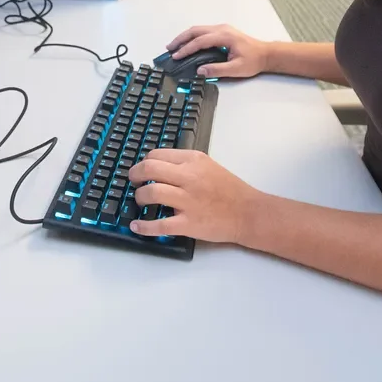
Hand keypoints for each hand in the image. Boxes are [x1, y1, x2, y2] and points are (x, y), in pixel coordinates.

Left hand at [128, 149, 260, 242]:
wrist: (249, 212)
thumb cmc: (230, 189)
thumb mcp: (208, 165)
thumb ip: (185, 164)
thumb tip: (159, 166)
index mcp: (193, 160)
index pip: (157, 155)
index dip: (144, 162)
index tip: (141, 170)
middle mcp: (189, 177)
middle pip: (149, 169)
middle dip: (135, 175)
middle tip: (133, 182)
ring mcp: (188, 201)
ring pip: (151, 194)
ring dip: (139, 198)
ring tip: (140, 201)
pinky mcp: (188, 223)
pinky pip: (159, 225)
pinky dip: (143, 226)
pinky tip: (136, 226)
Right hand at [168, 24, 268, 78]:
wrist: (266, 54)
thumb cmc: (254, 60)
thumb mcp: (236, 69)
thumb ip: (217, 70)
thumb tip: (200, 71)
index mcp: (225, 36)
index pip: (200, 41)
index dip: (186, 49)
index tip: (176, 55)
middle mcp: (222, 29)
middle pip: (195, 31)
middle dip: (181, 39)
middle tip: (170, 48)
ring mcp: (222, 29)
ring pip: (198, 29)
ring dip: (185, 37)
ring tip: (175, 46)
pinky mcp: (222, 32)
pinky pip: (203, 31)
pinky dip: (192, 37)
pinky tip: (188, 44)